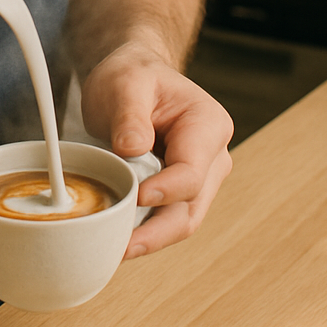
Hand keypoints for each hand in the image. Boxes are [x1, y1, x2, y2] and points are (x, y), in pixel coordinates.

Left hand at [79, 42, 233, 258]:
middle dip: (156, 232)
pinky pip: (165, 220)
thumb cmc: (133, 76)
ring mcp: (200, 179)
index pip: (192, 172)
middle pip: (190, 208)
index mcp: (207, 125)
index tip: (135, 197)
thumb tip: (132, 148)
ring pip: (180, 222)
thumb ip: (130, 115)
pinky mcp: (180, 193)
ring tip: (113, 250)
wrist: (133, 80)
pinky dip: (144, 232)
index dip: (165, 191)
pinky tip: (116, 240)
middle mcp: (213, 157)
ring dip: (149, 239)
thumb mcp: (125, 83)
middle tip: (120, 247)